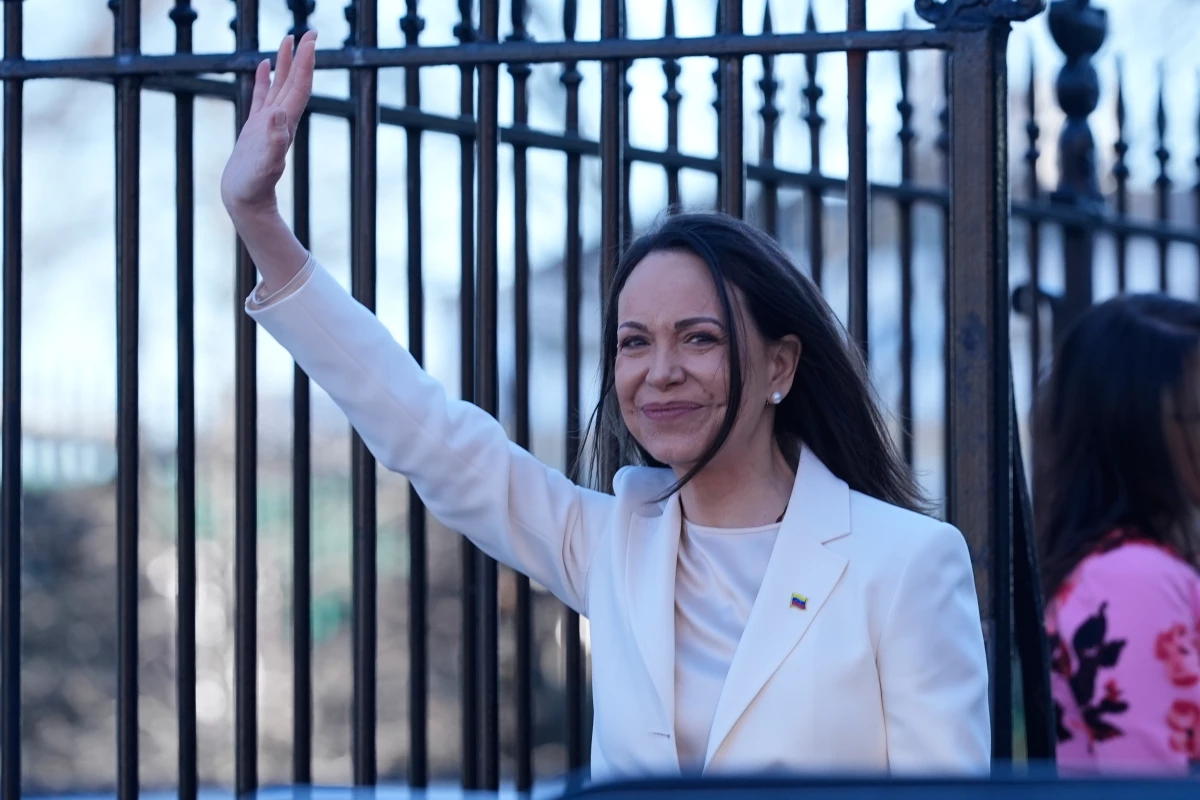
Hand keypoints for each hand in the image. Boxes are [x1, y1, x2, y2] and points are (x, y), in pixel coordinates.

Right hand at [220, 31, 317, 221]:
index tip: (311, 39)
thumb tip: (281, 115)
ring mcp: (268, 123)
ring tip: (287, 39)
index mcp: (284, 123)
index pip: (299, 86)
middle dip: (301, 56)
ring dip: (285, 63)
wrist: (246, 202)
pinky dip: (264, 79)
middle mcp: (280, 120)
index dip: (306, 62)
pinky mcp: (255, 128)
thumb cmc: (254, 186)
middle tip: (309, 31)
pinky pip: (261, 96)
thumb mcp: (266, 164)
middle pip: (294, 81)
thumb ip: (275, 142)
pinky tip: (263, 66)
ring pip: (279, 85)